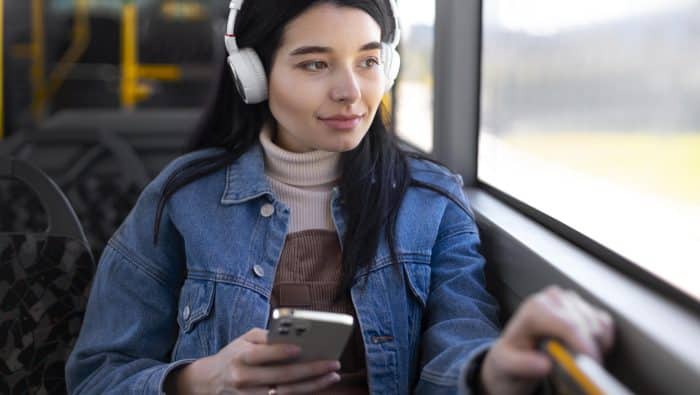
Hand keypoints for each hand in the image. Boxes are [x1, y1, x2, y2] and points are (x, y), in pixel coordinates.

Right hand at [165, 328, 340, 393]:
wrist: (209, 381)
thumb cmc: (234, 355)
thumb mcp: (244, 339)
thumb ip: (267, 336)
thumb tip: (294, 336)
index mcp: (241, 357)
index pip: (263, 355)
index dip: (281, 352)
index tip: (301, 348)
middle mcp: (244, 379)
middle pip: (281, 376)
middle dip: (310, 370)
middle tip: (333, 363)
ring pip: (286, 393)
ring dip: (312, 385)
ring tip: (332, 376)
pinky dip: (302, 393)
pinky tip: (318, 385)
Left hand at [479, 286, 614, 394]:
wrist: (517, 348)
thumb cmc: (512, 354)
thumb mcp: (507, 363)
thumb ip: (522, 364)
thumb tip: (545, 364)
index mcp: (535, 308)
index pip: (568, 325)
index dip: (584, 346)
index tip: (591, 366)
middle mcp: (553, 298)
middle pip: (587, 325)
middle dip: (592, 351)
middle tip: (585, 372)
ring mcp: (570, 300)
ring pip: (598, 324)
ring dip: (597, 346)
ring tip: (580, 361)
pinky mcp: (583, 306)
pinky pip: (605, 323)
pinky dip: (603, 340)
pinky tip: (587, 350)